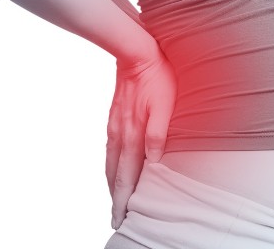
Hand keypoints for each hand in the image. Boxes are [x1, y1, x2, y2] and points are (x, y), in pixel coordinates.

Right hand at [107, 49, 176, 229]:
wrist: (136, 54)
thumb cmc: (157, 78)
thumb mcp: (164, 105)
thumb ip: (158, 134)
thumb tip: (153, 162)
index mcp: (132, 134)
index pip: (127, 176)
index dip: (124, 199)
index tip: (120, 218)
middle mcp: (119, 134)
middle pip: (114, 174)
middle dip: (116, 198)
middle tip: (116, 219)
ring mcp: (114, 126)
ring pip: (110, 163)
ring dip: (112, 184)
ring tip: (115, 200)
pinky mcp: (113, 118)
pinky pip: (109, 149)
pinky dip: (110, 166)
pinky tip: (113, 168)